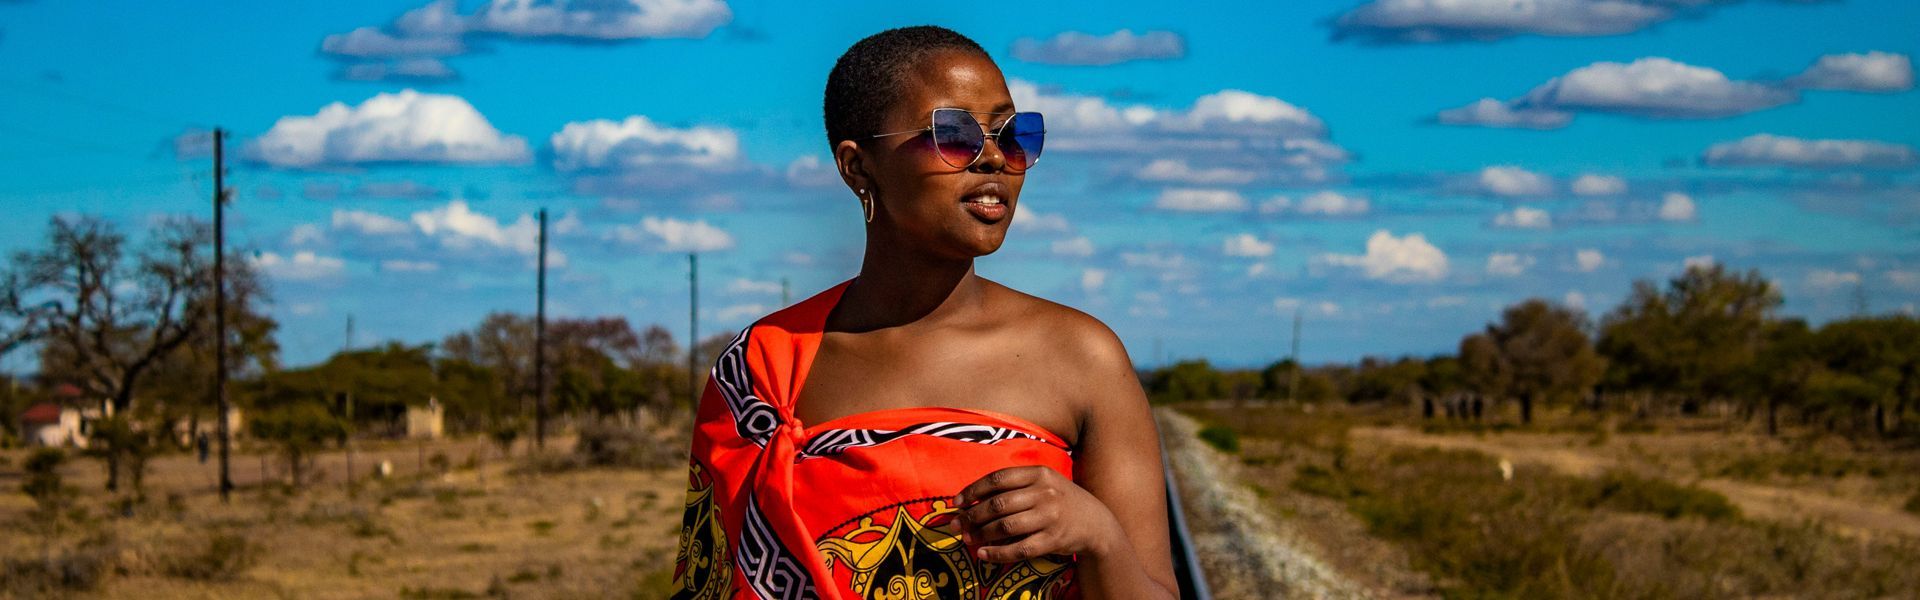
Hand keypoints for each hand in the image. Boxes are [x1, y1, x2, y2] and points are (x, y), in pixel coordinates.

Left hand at [952, 465, 1120, 563]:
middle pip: (998, 504)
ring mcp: (1050, 517)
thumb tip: (974, 496)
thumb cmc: (1062, 500)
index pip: (998, 479)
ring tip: (967, 538)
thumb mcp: (1045, 482)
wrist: (1096, 523)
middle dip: (971, 516)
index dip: (973, 490)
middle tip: (956, 524)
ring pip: (1005, 527)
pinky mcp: (1052, 540)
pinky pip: (1019, 549)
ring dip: (981, 535)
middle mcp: (1045, 493)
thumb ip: (1016, 484)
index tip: (957, 501)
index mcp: (1039, 473)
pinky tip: (983, 554)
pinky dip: (997, 553)